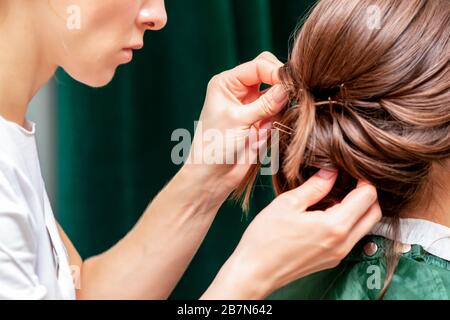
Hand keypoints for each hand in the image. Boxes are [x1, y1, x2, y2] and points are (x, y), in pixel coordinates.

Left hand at [182, 52, 288, 198]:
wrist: (213, 176)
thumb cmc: (214, 146)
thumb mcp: (238, 120)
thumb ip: (265, 103)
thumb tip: (289, 87)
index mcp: (227, 83)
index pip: (258, 65)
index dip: (276, 72)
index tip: (290, 85)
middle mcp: (240, 90)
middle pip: (270, 73)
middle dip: (282, 83)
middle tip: (292, 97)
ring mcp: (252, 105)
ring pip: (279, 92)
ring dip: (284, 102)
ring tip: (279, 117)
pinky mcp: (262, 121)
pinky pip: (281, 110)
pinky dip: (283, 116)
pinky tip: (275, 128)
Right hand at [202, 169, 381, 298]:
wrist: (255, 272)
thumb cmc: (266, 239)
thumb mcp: (288, 203)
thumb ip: (315, 186)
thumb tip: (332, 171)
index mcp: (334, 226)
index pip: (368, 197)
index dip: (362, 179)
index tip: (350, 170)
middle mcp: (343, 243)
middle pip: (374, 213)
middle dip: (366, 194)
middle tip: (347, 181)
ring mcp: (338, 254)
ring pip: (364, 226)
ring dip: (358, 209)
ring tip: (333, 196)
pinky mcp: (331, 260)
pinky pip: (351, 237)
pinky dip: (347, 222)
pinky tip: (324, 213)